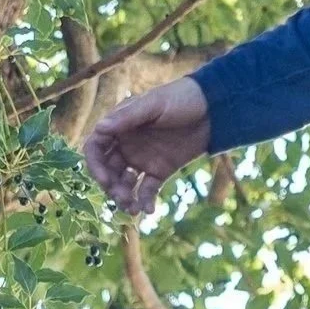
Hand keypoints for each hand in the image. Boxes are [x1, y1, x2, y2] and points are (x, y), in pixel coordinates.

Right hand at [81, 75, 210, 214]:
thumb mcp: (154, 104)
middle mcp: (126, 145)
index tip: (104, 179)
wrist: (214, 109)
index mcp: (120, 126)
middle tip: (121, 197)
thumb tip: (99, 128)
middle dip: (110, 186)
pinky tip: (148, 210)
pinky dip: (145, 202)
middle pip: (107, 170)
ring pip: (123, 183)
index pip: (95, 148)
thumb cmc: (181, 98)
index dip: (95, 165)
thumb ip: (128, 117)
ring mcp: (142, 159)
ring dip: (123, 197)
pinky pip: (146, 190)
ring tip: (132, 208)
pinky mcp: (159, 171)